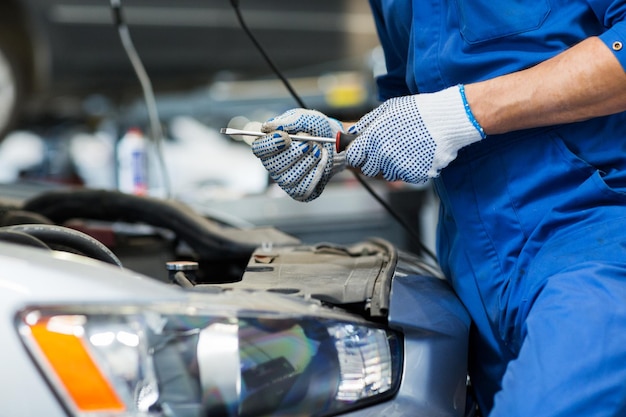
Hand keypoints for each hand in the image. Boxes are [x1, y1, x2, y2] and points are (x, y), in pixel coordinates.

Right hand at [251, 109, 345, 201]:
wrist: (336, 143)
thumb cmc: (317, 130)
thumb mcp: (306, 119)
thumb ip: (289, 121)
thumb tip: (267, 127)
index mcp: (270, 145)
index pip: (259, 149)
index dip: (270, 144)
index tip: (286, 137)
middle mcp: (274, 164)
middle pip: (273, 165)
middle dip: (295, 152)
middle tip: (310, 142)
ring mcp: (285, 180)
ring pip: (290, 177)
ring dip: (308, 161)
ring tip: (318, 150)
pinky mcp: (299, 191)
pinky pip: (304, 187)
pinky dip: (316, 172)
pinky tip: (321, 161)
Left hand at [346, 85, 485, 182]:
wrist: (447, 120)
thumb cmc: (418, 111)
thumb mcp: (387, 109)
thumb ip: (366, 123)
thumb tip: (353, 132)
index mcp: (373, 139)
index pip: (353, 157)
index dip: (357, 154)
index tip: (361, 152)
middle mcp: (383, 156)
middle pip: (368, 170)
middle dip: (373, 162)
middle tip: (385, 150)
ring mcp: (399, 168)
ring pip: (387, 174)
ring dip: (391, 166)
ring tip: (404, 149)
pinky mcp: (415, 175)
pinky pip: (406, 176)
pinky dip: (409, 168)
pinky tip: (417, 153)